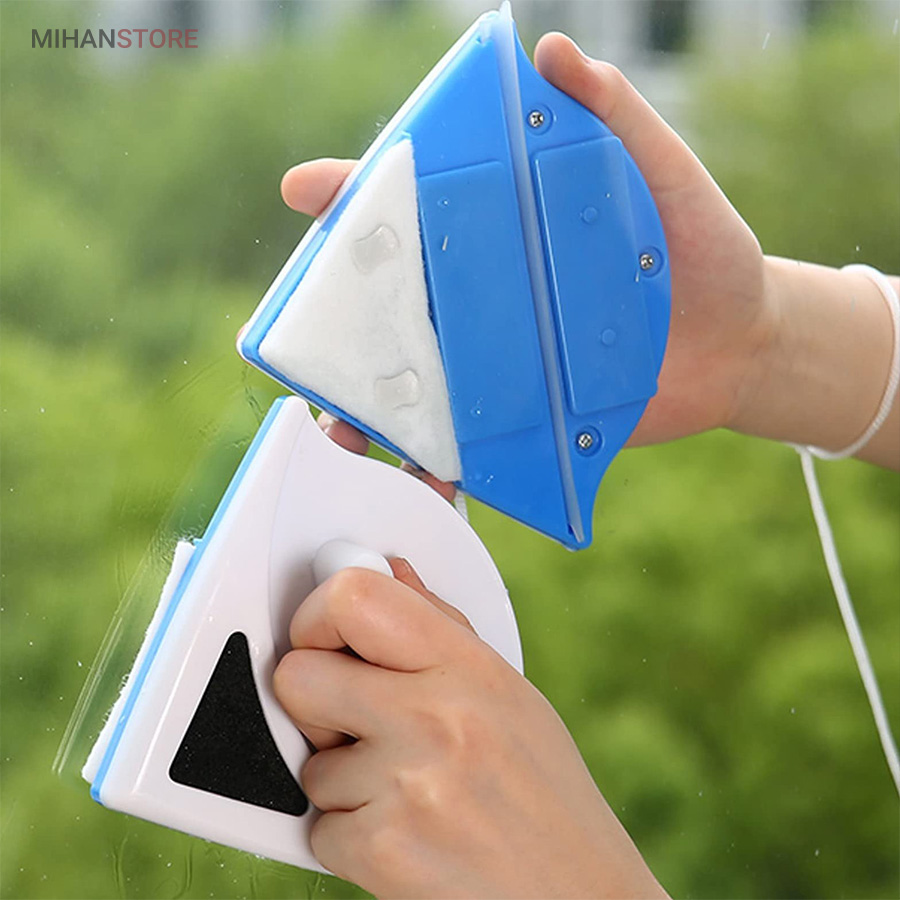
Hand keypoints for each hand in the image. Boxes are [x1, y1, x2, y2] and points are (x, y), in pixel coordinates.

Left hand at [273, 562, 666, 898]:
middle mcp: (435, 717)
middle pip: (298, 676)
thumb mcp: (510, 694)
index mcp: (468, 667)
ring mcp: (407, 785)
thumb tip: (392, 572)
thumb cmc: (545, 794)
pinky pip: (317, 829)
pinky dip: (350, 838)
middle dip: (312, 699)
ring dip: (341, 781)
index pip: (352, 597)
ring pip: (307, 764)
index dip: (318, 614)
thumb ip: (440, 626)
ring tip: (407, 791)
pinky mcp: (383, 851)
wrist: (577, 896)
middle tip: (351, 719)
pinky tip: (408, 834)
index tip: (325, 635)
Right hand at [279, 34, 771, 455]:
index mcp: (500, 233)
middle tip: (304, 353)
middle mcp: (485, 297)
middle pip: (390, 309)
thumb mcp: (664, 174)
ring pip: (416, 385)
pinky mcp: (525, 415)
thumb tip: (553, 53)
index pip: (414, 210)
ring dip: (372, 413)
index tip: (308, 192)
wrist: (743, 343)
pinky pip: (471, 443)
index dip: (355, 199)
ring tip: (349, 437)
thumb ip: (615, 115)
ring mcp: (500, 360)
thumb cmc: (701, 249)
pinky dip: (443, 467)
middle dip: (336, 331)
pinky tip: (427, 482)